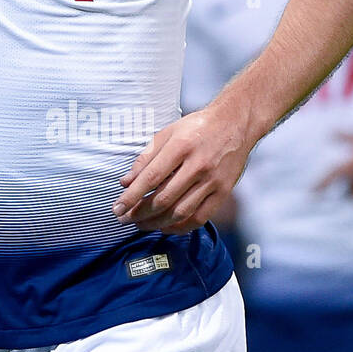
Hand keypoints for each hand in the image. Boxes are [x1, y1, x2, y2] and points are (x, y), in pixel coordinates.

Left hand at [113, 108, 252, 233]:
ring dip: (157, 223)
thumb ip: (145, 158)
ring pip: (181, 212)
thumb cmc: (197, 127)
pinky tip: (166, 226)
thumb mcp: (167, 134)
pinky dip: (181, 227)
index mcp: (180, 147)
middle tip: (125, 219)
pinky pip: (200, 217)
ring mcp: (212, 181)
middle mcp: (197, 165)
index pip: (150, 178)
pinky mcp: (223, 192)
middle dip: (140, 213)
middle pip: (164, 199)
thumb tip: (126, 182)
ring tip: (141, 224)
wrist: (235, 124)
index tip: (117, 208)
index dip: (131, 197)